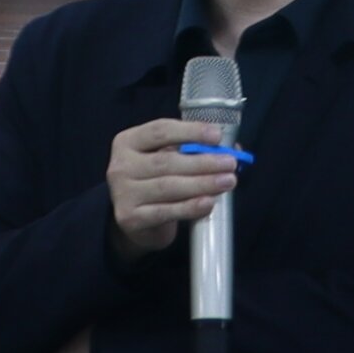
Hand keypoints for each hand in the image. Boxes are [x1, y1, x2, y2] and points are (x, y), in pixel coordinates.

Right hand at [105, 114, 244, 256]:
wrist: (135, 221)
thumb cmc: (155, 182)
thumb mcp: (165, 158)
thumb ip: (191, 150)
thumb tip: (232, 147)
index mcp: (128, 142)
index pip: (160, 130)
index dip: (190, 131)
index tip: (216, 136)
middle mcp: (121, 166)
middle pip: (167, 161)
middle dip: (203, 162)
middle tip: (230, 164)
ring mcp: (123, 193)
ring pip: (168, 186)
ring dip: (202, 183)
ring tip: (228, 182)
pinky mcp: (130, 218)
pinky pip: (165, 211)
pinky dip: (190, 207)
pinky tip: (208, 203)